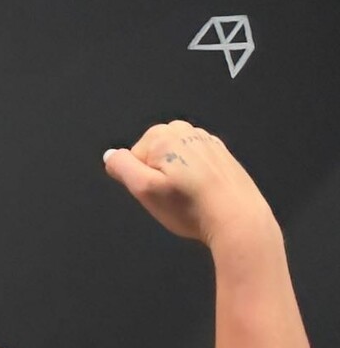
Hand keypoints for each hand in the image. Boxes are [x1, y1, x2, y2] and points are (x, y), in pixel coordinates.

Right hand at [103, 122, 275, 245]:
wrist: (237, 217)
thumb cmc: (188, 207)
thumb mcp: (144, 190)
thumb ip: (122, 167)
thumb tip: (110, 155)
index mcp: (162, 135)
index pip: (133, 159)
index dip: (141, 181)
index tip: (158, 195)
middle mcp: (184, 130)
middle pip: (154, 155)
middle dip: (158, 176)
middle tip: (173, 198)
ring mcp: (205, 140)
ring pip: (175, 159)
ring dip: (177, 176)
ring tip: (189, 198)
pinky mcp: (220, 153)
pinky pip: (195, 162)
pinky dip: (195, 176)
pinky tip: (203, 194)